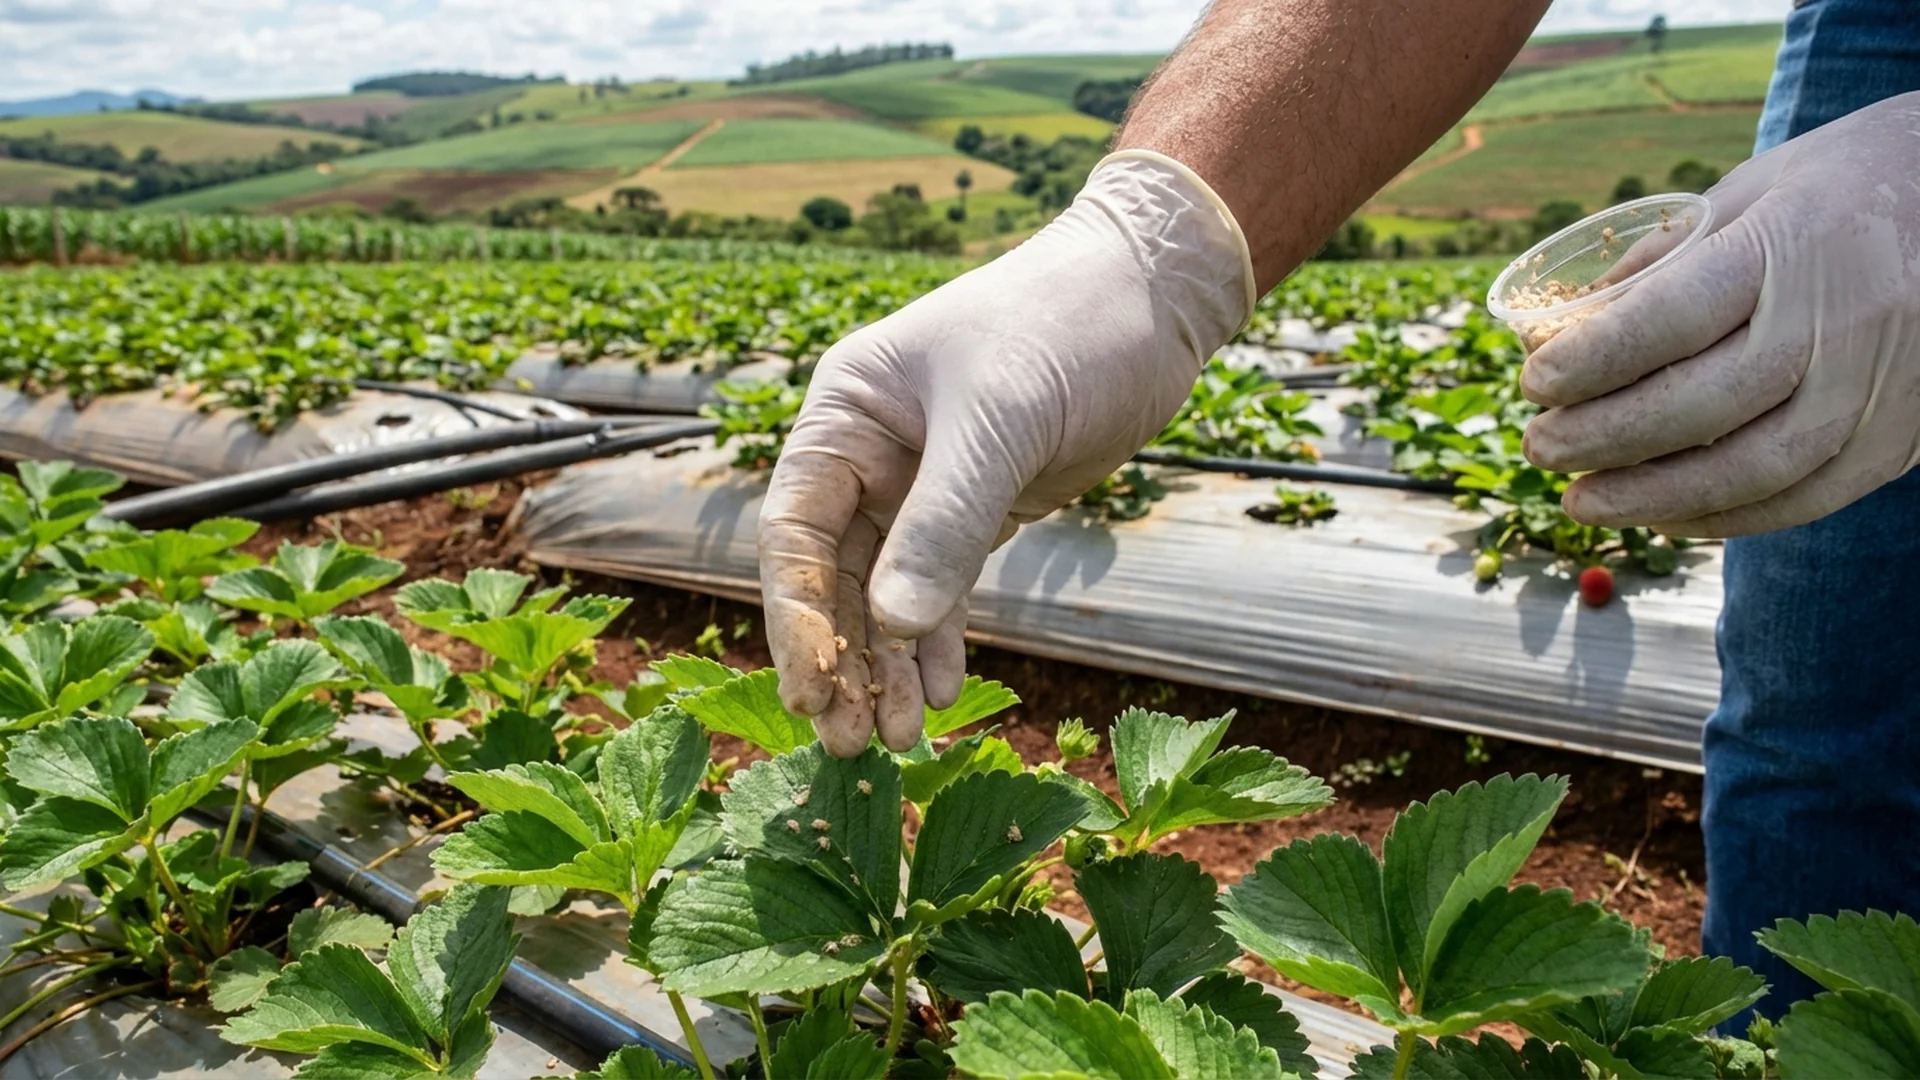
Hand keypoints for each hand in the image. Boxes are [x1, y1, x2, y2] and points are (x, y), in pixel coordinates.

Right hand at [758, 152, 1252, 754]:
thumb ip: (945, 522)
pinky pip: (940, 588)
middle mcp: (869, 454)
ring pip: (887, 593)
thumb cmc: (1065, 326)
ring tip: (895, 739)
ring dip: (887, 664)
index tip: (813, 691)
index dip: (798, 617)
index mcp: (846, 413)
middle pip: (834, 576)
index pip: (796, 530)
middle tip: (851, 742)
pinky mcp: (976, 510)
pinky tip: (937, 692)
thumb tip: (893, 625)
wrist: (1151, 296)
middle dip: (841, 659)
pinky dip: (936, 641)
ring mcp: (921, 486)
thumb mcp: (1000, 421)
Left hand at [1519, 91, 1919, 536]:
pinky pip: (1806, 497)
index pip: (1673, 319)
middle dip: (1604, 438)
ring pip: (1753, 469)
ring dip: (1653, 497)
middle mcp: (1841, 320)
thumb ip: (1658, 264)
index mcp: (1791, 246)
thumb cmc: (1839, 189)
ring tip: (1581, 501)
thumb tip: (1558, 333)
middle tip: (1539, 448)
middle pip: (1703, 404)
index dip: (1594, 361)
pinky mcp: (1898, 434)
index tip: (1536, 383)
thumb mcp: (1748, 194)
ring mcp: (1877, 385)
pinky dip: (1725, 517)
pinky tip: (1663, 515)